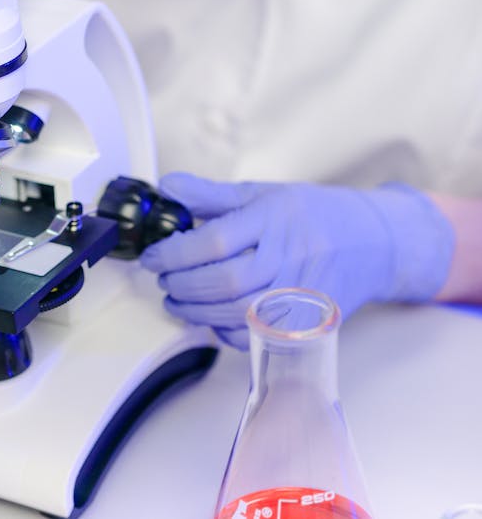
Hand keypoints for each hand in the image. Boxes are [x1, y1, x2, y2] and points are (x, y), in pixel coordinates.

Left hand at [140, 173, 453, 347]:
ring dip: (194, 311)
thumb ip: (210, 195)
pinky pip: (255, 337)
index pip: (215, 242)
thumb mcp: (262, 194)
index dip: (174, 253)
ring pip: (236, 314)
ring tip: (175, 299)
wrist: (372, 243)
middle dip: (181, 284)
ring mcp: (299, 294)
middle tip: (162, 278)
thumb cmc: (312, 215)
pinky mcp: (304, 322)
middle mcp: (289, 258)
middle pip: (224, 282)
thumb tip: (166, 187)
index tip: (152, 256)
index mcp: (275, 220)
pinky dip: (223, 332)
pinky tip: (208, 318)